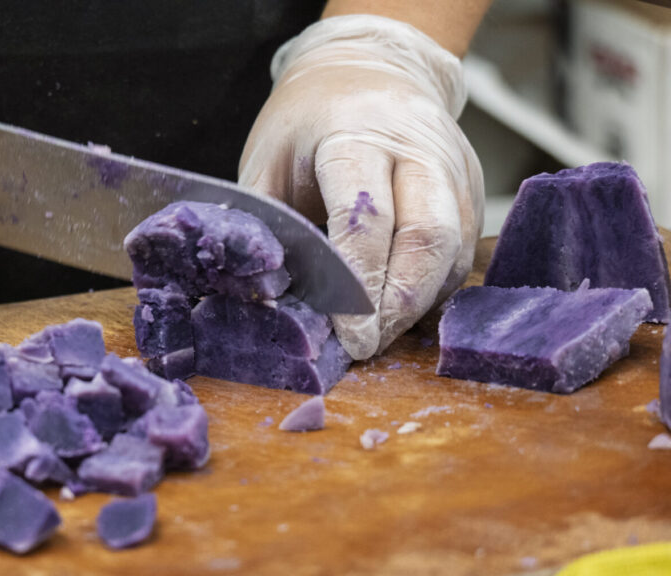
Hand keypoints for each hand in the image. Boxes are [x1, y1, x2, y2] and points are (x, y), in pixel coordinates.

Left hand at [239, 15, 483, 359]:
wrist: (369, 68)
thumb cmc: (307, 122)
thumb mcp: (267, 162)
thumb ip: (266, 227)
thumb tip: (265, 299)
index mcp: (355, 134)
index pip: (366, 216)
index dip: (360, 282)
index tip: (350, 335)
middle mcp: (416, 148)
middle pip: (430, 235)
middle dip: (401, 302)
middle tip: (371, 346)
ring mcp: (453, 166)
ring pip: (455, 248)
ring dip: (420, 302)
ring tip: (382, 336)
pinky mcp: (472, 186)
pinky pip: (463, 249)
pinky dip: (434, 288)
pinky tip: (403, 311)